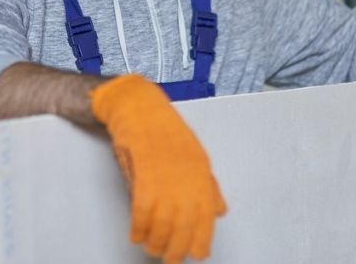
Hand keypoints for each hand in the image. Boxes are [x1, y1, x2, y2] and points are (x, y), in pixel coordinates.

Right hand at [90, 74, 226, 262]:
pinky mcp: (143, 171)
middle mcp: (186, 176)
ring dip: (155, 241)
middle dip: (176, 248)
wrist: (139, 106)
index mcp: (202, 173)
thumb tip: (219, 211)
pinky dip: (138, 226)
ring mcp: (165, 174)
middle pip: (184, 224)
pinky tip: (136, 234)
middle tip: (168, 260)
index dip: (201, 240)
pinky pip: (141, 209)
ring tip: (150, 249)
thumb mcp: (194, 156)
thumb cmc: (164, 130)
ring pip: (162, 221)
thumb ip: (207, 186)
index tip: (196, 255)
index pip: (206, 217)